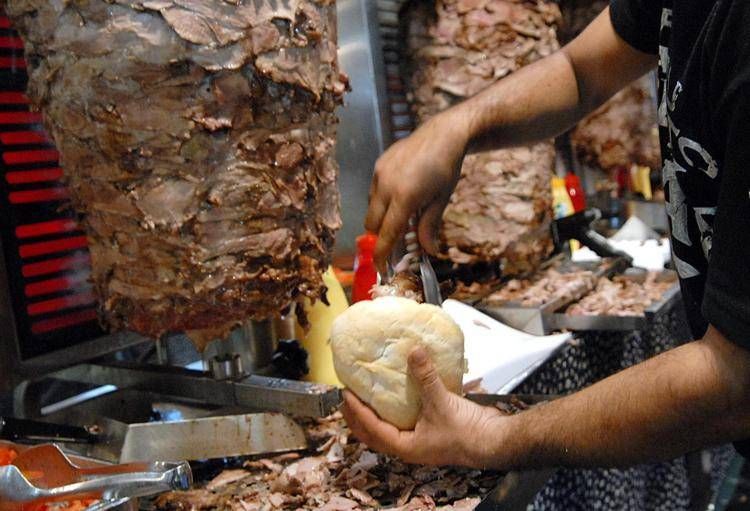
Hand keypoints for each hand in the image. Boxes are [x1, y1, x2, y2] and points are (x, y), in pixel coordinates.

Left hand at [341, 347, 507, 468]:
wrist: (494, 440)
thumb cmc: (465, 432)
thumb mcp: (440, 402)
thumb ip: (425, 376)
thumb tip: (413, 350)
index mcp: (404, 447)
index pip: (371, 428)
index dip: (356, 410)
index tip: (345, 392)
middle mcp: (408, 445)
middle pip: (374, 433)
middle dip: (359, 416)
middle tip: (347, 395)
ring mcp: (419, 438)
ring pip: (389, 426)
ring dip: (376, 412)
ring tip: (366, 393)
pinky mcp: (431, 427)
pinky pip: (407, 416)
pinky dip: (399, 404)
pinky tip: (398, 389)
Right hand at [365, 110, 469, 270]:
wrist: (443, 133)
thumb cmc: (447, 168)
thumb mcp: (442, 199)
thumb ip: (430, 226)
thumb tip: (429, 252)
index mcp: (405, 197)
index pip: (387, 234)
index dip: (382, 254)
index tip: (382, 269)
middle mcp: (386, 185)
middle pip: (372, 224)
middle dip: (380, 237)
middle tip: (394, 243)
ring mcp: (380, 173)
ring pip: (371, 208)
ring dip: (380, 218)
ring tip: (399, 216)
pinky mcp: (378, 165)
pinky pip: (373, 191)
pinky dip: (381, 200)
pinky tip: (398, 196)